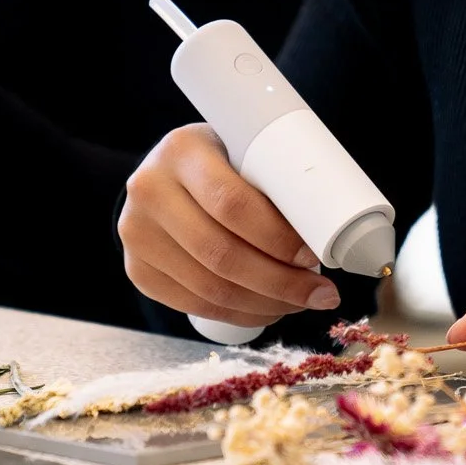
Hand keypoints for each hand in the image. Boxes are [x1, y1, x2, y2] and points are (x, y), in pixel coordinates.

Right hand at [119, 123, 342, 324]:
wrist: (163, 174)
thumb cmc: (221, 160)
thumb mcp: (241, 150)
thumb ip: (273, 177)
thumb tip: (328, 229)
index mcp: (182, 150)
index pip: (232, 204)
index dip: (277, 238)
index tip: (314, 256)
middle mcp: (149, 190)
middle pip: (221, 254)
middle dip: (280, 283)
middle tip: (322, 294)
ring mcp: (136, 234)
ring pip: (209, 288)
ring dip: (265, 305)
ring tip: (301, 304)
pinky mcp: (138, 270)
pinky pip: (194, 305)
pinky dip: (238, 314)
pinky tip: (267, 311)